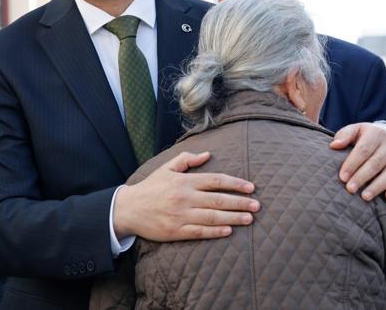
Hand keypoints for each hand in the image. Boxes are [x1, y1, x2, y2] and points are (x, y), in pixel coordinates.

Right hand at [113, 151, 258, 241]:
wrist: (129, 209)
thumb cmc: (150, 187)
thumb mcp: (166, 168)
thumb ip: (187, 159)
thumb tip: (208, 154)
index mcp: (184, 181)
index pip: (215, 180)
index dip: (235, 184)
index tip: (250, 187)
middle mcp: (185, 198)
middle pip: (218, 199)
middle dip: (240, 203)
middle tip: (257, 206)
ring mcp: (181, 216)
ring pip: (213, 217)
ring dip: (233, 218)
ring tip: (249, 219)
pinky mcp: (176, 231)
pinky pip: (200, 232)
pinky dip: (215, 231)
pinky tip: (229, 230)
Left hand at [330, 123, 385, 200]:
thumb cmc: (367, 136)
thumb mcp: (355, 130)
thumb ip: (344, 136)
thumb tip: (334, 145)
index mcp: (376, 133)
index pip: (363, 150)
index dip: (352, 164)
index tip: (342, 177)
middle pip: (376, 163)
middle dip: (362, 177)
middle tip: (350, 189)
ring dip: (377, 186)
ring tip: (365, 197)